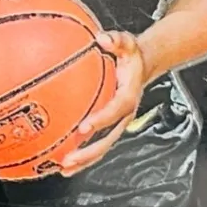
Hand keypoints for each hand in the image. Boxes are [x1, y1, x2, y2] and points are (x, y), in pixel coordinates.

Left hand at [57, 30, 147, 174]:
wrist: (144, 66)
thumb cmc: (131, 55)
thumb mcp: (127, 43)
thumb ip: (116, 39)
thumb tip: (102, 38)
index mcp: (128, 97)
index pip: (115, 111)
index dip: (100, 120)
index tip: (84, 128)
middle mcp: (124, 115)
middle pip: (108, 139)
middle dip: (89, 152)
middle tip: (69, 159)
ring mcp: (118, 124)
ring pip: (103, 147)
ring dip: (84, 160)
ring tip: (64, 169)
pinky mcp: (110, 127)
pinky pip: (97, 143)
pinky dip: (82, 153)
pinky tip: (62, 160)